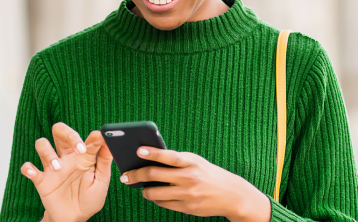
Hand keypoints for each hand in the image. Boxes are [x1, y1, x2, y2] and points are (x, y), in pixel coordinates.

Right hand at [20, 123, 113, 221]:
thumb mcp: (101, 181)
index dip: (94, 137)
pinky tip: (33, 173)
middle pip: (60, 131)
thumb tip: (109, 144)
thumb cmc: (89, 198)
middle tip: (79, 149)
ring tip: (58, 168)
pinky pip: (29, 168)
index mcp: (83, 156)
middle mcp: (67, 158)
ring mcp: (53, 167)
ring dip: (48, 152)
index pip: (86, 139)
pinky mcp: (41, 180)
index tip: (100, 139)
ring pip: (42, 144)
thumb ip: (104, 162)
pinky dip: (28, 168)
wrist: (74, 218)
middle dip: (67, 133)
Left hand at [121, 147, 270, 221]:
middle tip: (126, 176)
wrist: (231, 195)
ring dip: (144, 190)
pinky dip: (156, 199)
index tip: (138, 150)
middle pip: (154, 175)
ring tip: (141, 187)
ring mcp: (187, 194)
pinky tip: (155, 195)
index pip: (169, 156)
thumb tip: (150, 159)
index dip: (152, 153)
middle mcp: (189, 177)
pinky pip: (163, 203)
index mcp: (191, 162)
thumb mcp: (197, 162)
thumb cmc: (209, 174)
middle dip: (136, 175)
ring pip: (154, 193)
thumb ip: (177, 160)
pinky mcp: (186, 207)